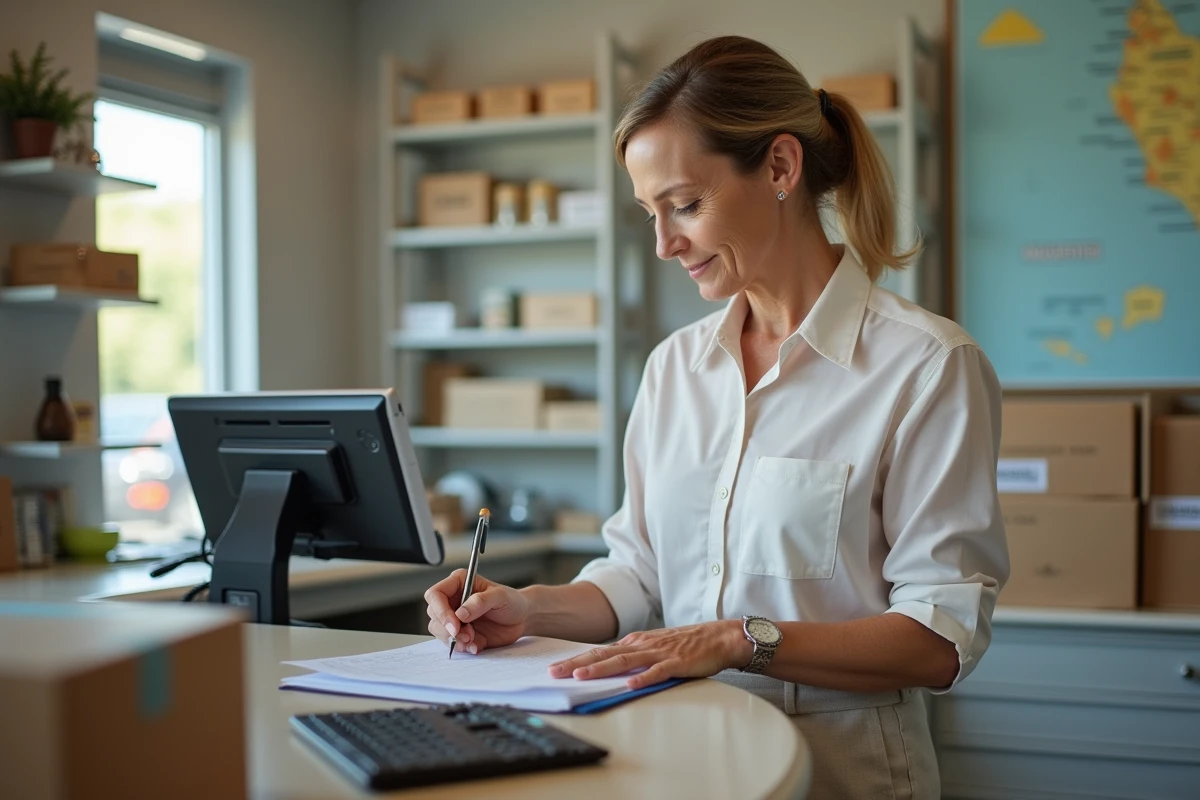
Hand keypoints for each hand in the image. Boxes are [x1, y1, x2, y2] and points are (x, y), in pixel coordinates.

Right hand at [424, 570, 529, 653]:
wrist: (522, 619)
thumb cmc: (512, 601)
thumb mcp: (501, 596)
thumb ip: (480, 601)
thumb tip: (460, 612)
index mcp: (458, 584)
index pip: (435, 594)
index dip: (440, 610)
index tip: (454, 623)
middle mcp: (453, 600)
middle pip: (434, 615)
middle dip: (448, 628)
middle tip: (467, 635)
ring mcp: (455, 618)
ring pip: (439, 631)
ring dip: (454, 639)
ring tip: (473, 640)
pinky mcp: (460, 634)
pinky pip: (451, 643)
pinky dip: (462, 647)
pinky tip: (476, 646)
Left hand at [547, 620, 751, 689]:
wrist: (718, 637)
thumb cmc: (686, 644)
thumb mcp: (653, 646)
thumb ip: (633, 655)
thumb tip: (609, 666)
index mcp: (635, 642)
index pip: (600, 651)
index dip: (576, 659)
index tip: (555, 668)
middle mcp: (642, 645)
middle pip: (604, 654)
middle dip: (578, 663)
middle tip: (554, 672)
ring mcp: (658, 653)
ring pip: (624, 661)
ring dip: (602, 668)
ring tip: (582, 675)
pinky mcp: (676, 663)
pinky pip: (657, 671)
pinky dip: (643, 677)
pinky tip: (630, 684)